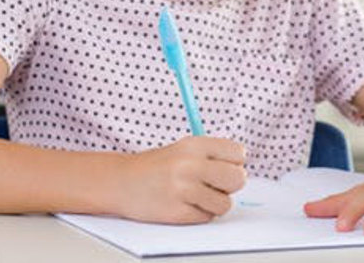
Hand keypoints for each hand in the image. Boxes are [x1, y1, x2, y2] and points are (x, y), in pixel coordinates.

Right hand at [111, 136, 246, 223]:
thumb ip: (212, 156)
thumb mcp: (184, 149)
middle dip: (231, 184)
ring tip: (198, 195)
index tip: (224, 166)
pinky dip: (200, 214)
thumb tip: (242, 169)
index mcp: (194, 145)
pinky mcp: (177, 212)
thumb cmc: (157, 166)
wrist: (121, 182)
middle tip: (216, 184)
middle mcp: (190, 166)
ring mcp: (183, 190)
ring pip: (225, 203)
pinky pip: (207, 217)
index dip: (235, 163)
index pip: (238, 153)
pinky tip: (185, 204)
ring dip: (215, 203)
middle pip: (238, 179)